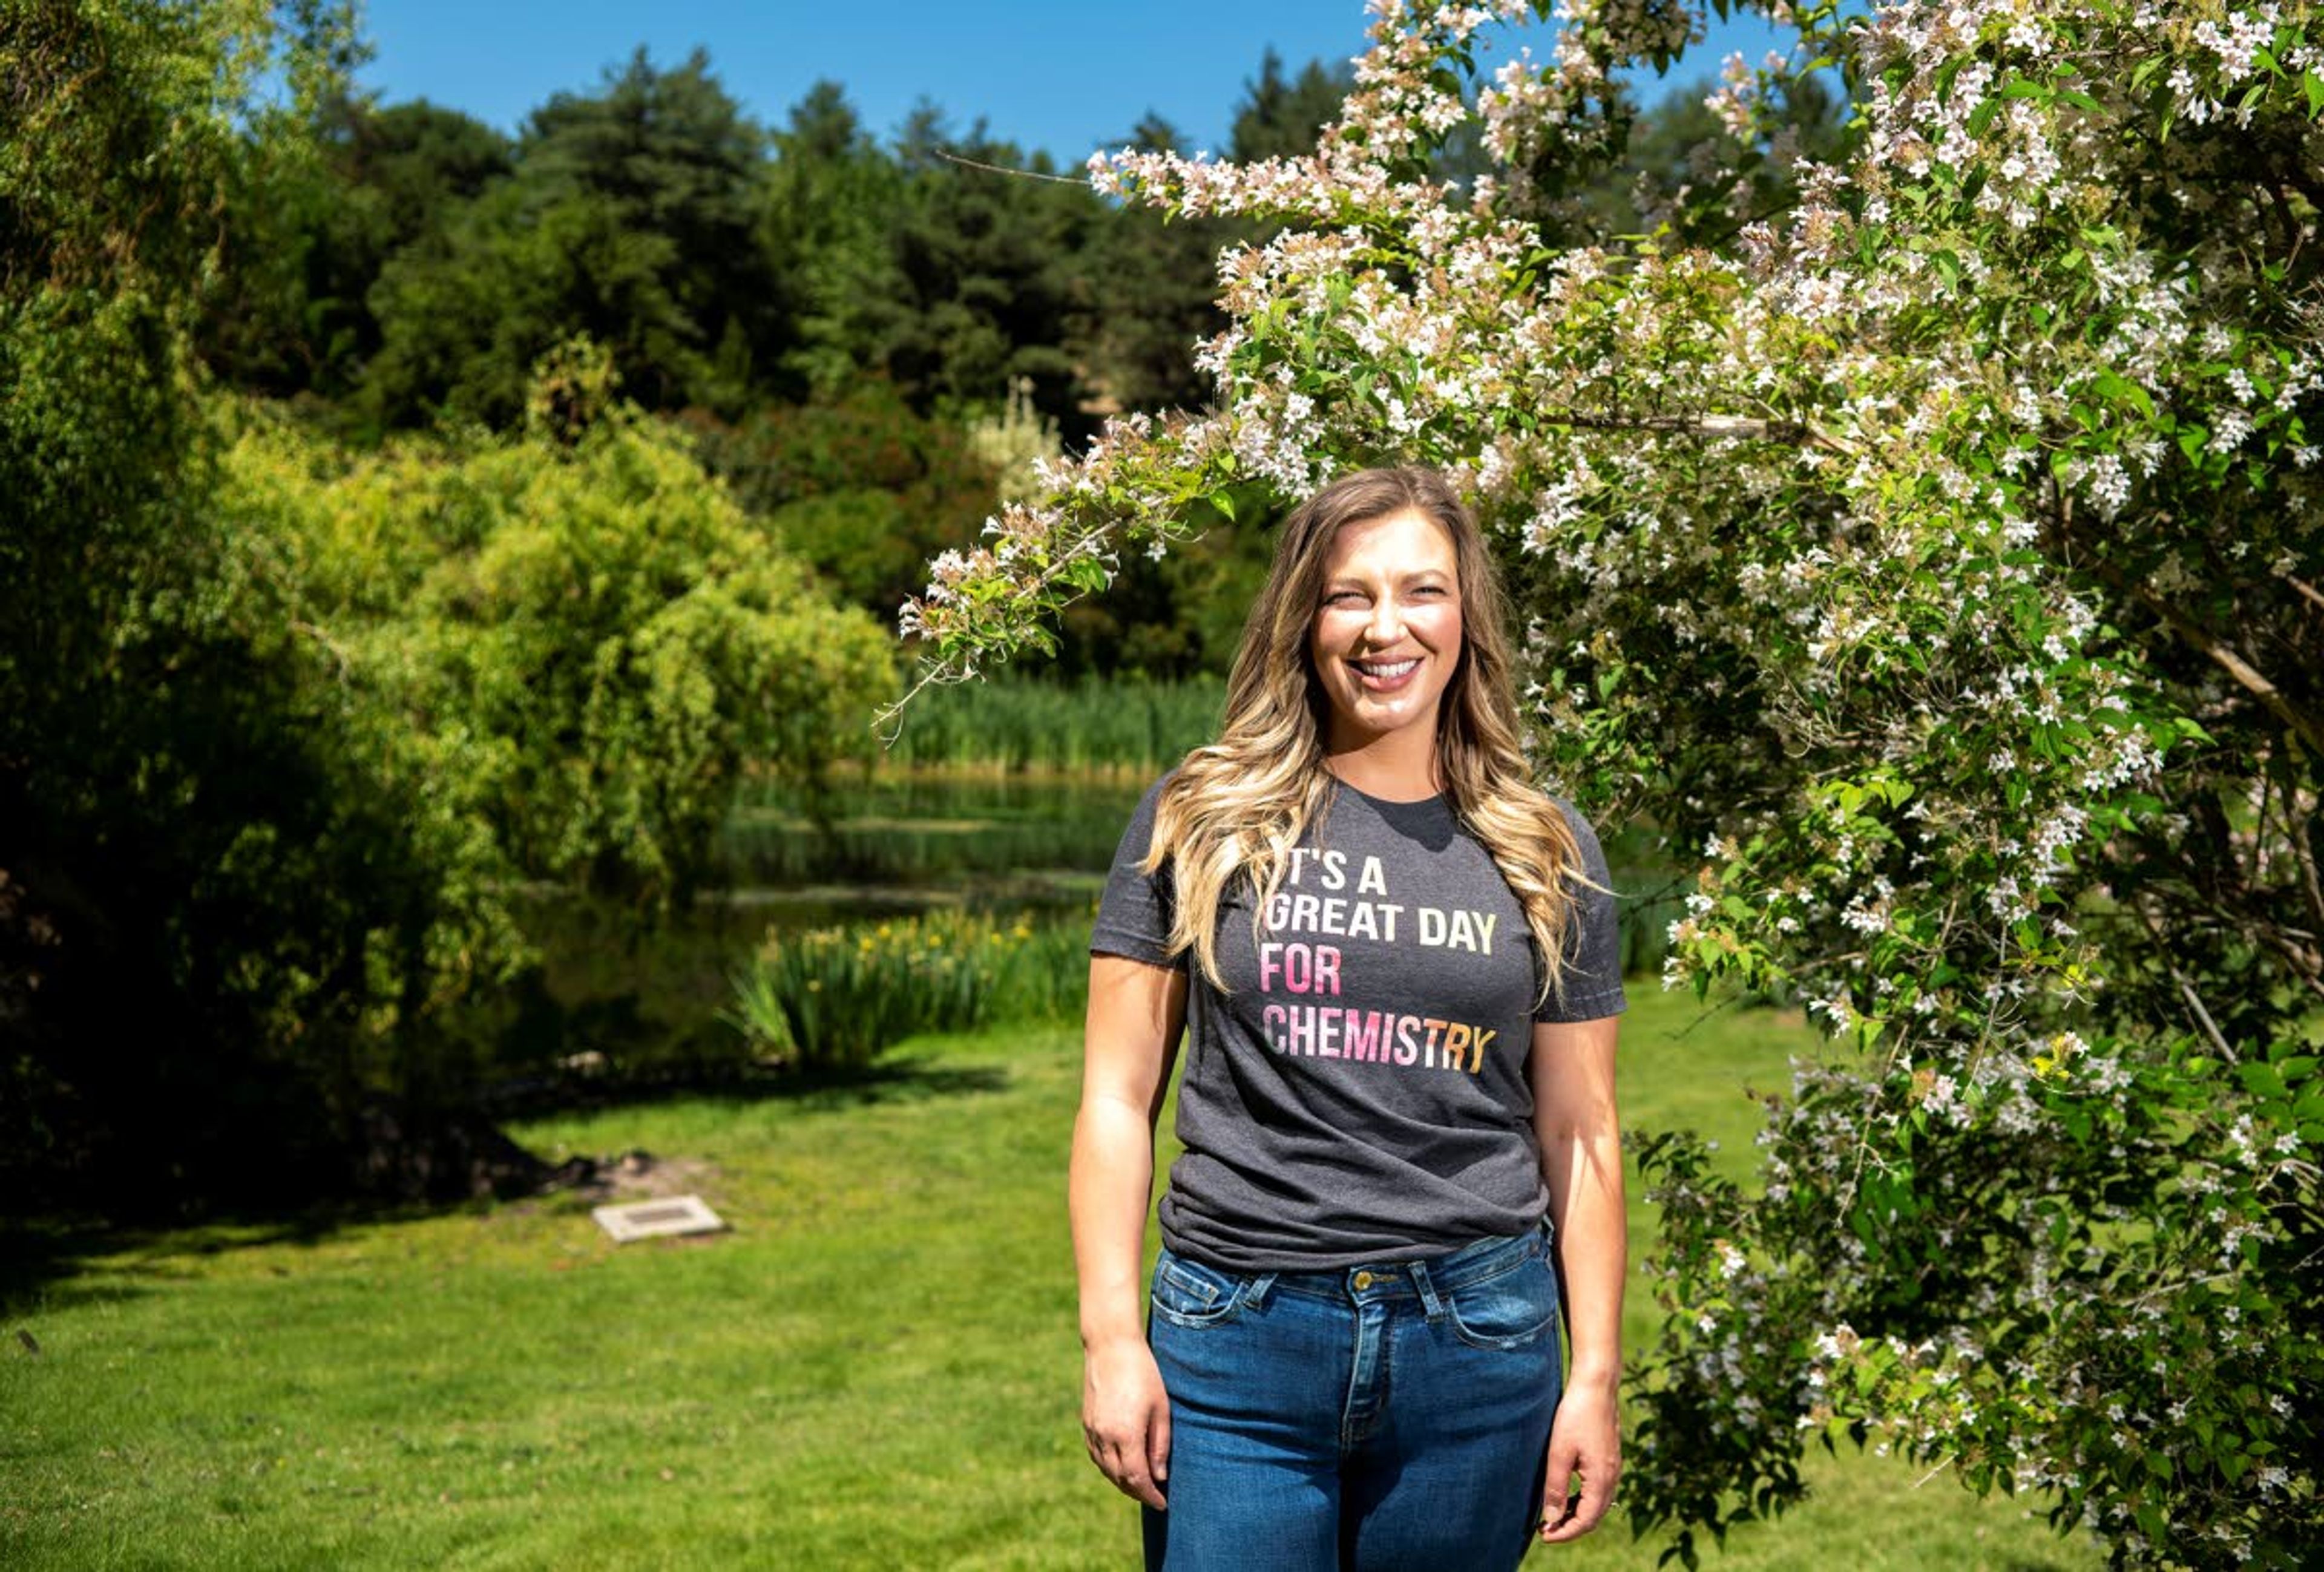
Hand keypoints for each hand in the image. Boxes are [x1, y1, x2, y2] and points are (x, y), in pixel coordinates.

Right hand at [1082, 1337, 1170, 1509]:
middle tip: (1155, 1496)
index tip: (1163, 1503)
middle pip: (1120, 1479)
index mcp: (1125, 1434)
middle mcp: (1104, 1437)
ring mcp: (1092, 1430)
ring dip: (1122, 1482)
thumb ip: (1159, 1445)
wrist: (1110, 1345)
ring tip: (1141, 1484)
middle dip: (1138, 1492)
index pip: (1137, 1479)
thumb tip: (1159, 1476)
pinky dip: (1109, 1467)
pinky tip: (1120, 1466)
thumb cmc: (1143, 1373)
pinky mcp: (1086, 1422)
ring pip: (1105, 1469)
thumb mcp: (1161, 1408)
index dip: (1150, 1495)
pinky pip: (1096, 1456)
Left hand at [1537, 1381, 1619, 1543]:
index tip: (1544, 1534)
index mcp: (1601, 1480)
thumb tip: (1552, 1518)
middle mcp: (1612, 1478)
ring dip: (1577, 1513)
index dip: (1565, 1532)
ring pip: (1598, 1504)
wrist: (1596, 1387)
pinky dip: (1583, 1499)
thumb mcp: (1559, 1452)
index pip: (1586, 1520)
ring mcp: (1614, 1469)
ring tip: (1553, 1514)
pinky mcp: (1610, 1459)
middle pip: (1594, 1516)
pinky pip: (1599, 1490)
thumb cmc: (1576, 1416)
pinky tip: (1567, 1494)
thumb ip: (1556, 1487)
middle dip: (1571, 1526)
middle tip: (1546, 1528)